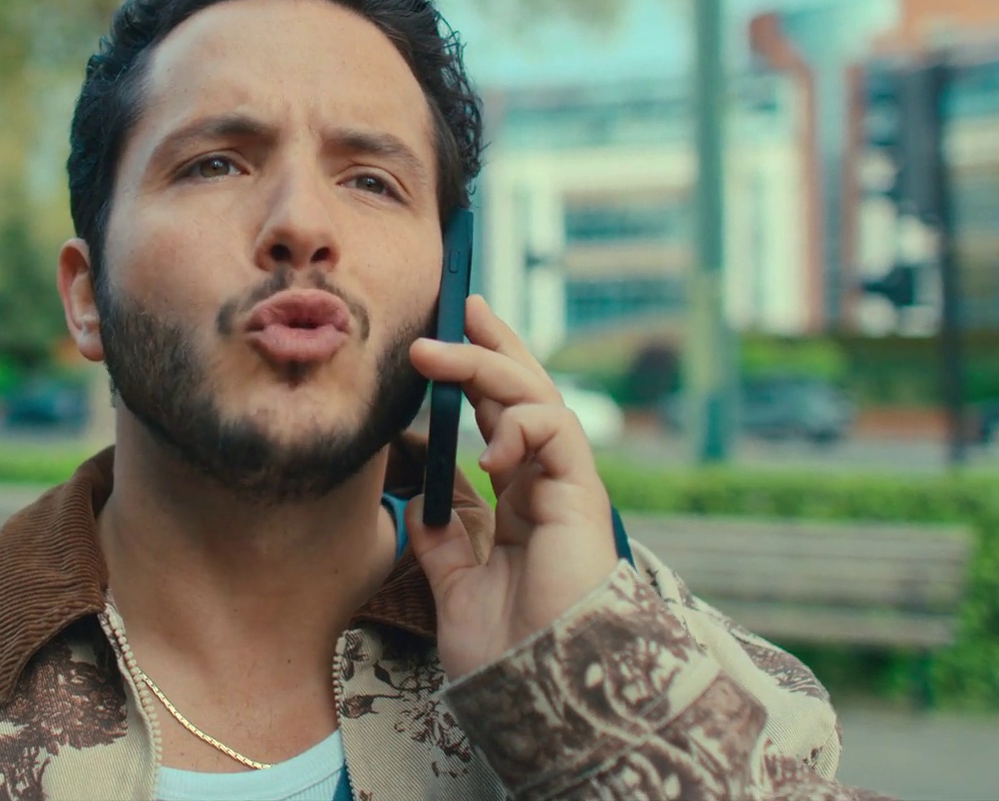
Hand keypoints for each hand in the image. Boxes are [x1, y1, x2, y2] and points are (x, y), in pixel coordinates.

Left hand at [405, 295, 620, 679]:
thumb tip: (417, 500)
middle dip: (493, 346)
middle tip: (460, 306)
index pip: (500, 419)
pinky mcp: (581, 496)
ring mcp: (566, 488)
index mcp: (520, 503)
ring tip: (436, 354)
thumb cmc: (505, 650)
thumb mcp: (455, 585)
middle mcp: (547, 486)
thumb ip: (444, 538)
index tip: (443, 342)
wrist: (539, 692)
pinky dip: (521, 424)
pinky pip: (557, 433)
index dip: (476, 377)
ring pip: (539, 400)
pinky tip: (488, 445)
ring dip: (488, 368)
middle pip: (526, 394)